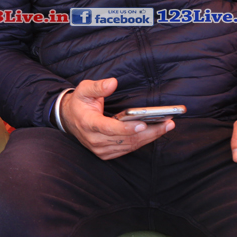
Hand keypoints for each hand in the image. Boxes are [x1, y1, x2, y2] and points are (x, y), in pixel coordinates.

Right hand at [59, 78, 174, 159]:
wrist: (69, 119)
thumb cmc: (80, 102)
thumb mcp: (84, 89)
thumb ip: (98, 86)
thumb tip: (113, 83)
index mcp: (88, 123)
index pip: (108, 128)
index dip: (126, 128)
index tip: (143, 123)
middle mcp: (94, 140)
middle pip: (125, 139)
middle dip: (149, 132)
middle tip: (168, 123)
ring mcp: (100, 149)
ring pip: (130, 145)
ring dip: (150, 137)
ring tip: (167, 126)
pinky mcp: (106, 153)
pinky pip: (128, 149)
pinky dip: (143, 141)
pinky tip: (155, 132)